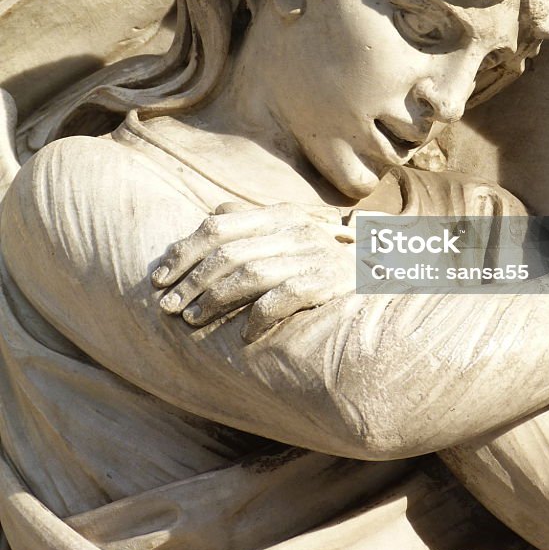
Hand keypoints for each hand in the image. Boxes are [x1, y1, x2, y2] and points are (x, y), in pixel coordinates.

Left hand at [152, 202, 355, 340]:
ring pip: (249, 273)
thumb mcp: (294, 225)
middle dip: (190, 281)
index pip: (217, 226)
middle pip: (227, 252)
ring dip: (214, 299)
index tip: (159, 277)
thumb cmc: (329, 252)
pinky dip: (258, 317)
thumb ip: (253, 220)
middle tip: (167, 307)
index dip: (183, 252)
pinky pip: (283, 298)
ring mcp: (311, 255)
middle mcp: (293, 229)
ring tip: (192, 320)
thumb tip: (210, 217)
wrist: (389, 268)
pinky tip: (244, 335)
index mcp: (278, 213)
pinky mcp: (327, 283)